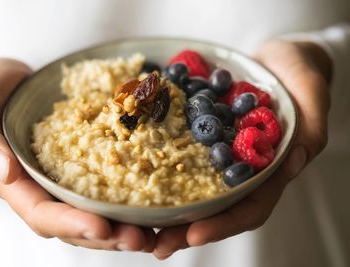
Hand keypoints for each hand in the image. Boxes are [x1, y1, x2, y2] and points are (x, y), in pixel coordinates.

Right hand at [0, 58, 155, 251]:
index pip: (42, 214)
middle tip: (138, 238)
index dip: (71, 224)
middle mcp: (43, 188)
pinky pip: (107, 189)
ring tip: (152, 233)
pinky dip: (128, 201)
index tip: (102, 227)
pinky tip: (152, 205)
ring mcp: (66, 179)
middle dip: (106, 236)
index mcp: (16, 183)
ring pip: (94, 214)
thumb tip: (5, 171)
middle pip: (74, 225)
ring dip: (122, 227)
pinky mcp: (85, 166)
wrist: (10, 82)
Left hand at [153, 40, 331, 258]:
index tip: (193, 234)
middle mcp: (241, 169)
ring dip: (167, 209)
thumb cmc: (299, 71)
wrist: (275, 59)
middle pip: (214, 208)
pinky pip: (179, 156)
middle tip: (156, 244)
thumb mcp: (311, 91)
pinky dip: (158, 168)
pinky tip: (134, 174)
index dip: (224, 224)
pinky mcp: (200, 137)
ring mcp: (219, 155)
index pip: (250, 207)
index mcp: (270, 169)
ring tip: (137, 224)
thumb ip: (310, 125)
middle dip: (186, 229)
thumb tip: (296, 159)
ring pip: (192, 189)